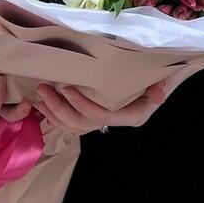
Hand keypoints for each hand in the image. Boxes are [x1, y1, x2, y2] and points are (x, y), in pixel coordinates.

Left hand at [34, 81, 169, 135]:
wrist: (161, 80)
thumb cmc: (160, 77)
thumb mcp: (163, 80)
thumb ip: (159, 86)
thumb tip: (158, 94)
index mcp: (131, 116)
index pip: (101, 116)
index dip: (82, 105)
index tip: (67, 88)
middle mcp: (116, 121)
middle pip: (82, 123)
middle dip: (60, 108)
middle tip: (44, 89)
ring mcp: (104, 120)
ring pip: (74, 126)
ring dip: (54, 112)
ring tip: (40, 95)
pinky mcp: (95, 115)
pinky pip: (73, 122)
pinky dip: (57, 115)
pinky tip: (44, 105)